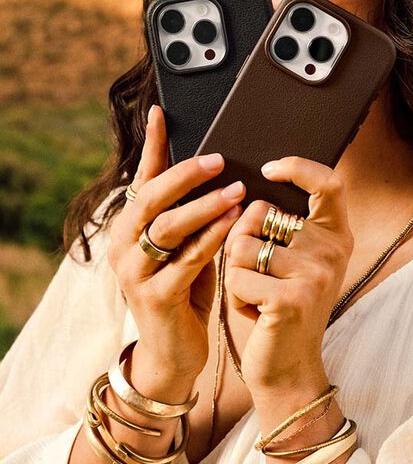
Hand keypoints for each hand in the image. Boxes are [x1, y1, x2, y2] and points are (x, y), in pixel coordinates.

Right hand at [107, 104, 246, 382]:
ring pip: (167, 227)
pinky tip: (234, 223)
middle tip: (219, 159)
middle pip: (152, 198)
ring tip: (237, 190)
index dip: (152, 145)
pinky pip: (186, 260)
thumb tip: (221, 171)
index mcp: (131, 227)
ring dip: (204, 205)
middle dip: (186, 174)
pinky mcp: (155, 297)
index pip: (142, 178)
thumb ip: (192, 214)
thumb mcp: (185, 245)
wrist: (172, 352)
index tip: (161, 112)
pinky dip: (211, 237)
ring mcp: (135, 273)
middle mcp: (124, 245)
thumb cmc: (184, 288)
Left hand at [223, 156, 354, 395]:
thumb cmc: (280, 306)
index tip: (268, 170)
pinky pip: (236, 276)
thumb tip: (243, 197)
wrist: (288, 367)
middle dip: (239, 241)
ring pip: (240, 246)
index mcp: (336, 235)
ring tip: (255, 293)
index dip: (298, 167)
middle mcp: (332, 250)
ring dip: (234, 273)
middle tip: (255, 271)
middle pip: (259, 214)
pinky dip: (234, 295)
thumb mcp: (291, 261)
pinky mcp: (291, 298)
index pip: (329, 183)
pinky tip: (254, 311)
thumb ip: (278, 227)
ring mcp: (315, 274)